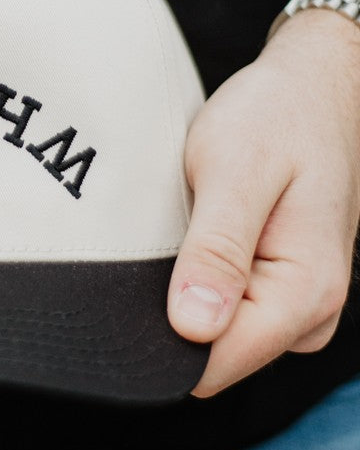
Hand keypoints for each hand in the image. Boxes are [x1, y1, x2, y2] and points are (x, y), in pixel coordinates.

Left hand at [167, 9, 359, 396]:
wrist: (312, 86)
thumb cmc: (275, 115)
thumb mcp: (234, 171)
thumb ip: (217, 252)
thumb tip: (193, 330)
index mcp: (306, 291)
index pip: (218, 363)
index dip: (164, 336)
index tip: (137, 281)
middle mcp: (312, 313)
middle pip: (215, 357)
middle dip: (174, 310)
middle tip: (166, 236)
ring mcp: (301, 306)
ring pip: (218, 337)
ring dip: (186, 293)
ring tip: (186, 228)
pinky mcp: (282, 291)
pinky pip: (227, 313)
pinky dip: (201, 281)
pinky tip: (196, 236)